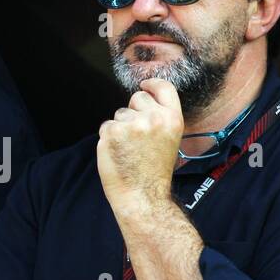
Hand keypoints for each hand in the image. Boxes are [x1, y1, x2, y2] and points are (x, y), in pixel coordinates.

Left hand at [97, 78, 184, 215]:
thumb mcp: (170, 140)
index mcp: (173, 119)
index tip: (144, 84)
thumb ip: (160, 119)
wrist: (143, 196)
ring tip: (129, 150)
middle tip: (136, 136)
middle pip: (137, 98)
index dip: (152, 84)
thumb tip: (143, 101)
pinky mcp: (112, 132)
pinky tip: (117, 153)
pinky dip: (108, 139)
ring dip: (120, 127)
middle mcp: (154, 118)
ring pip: (119, 114)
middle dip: (133, 111)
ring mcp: (132, 124)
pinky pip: (106, 126)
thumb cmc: (154, 173)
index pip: (164, 87)